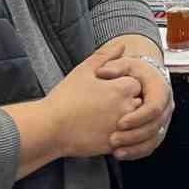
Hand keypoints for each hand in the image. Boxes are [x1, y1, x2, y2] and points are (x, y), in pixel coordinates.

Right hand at [44, 43, 143, 159]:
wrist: (50, 128)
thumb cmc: (65, 97)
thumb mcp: (83, 71)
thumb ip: (105, 56)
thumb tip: (122, 44)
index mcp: (122, 88)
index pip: (136, 84)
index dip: (121, 86)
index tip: (105, 89)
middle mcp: (127, 107)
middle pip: (138, 102)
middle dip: (126, 102)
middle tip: (102, 104)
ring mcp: (123, 127)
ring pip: (134, 122)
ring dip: (124, 119)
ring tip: (100, 117)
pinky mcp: (115, 144)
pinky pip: (126, 138)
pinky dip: (117, 134)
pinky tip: (98, 130)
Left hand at [95, 54, 174, 160]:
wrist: (140, 77)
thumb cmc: (132, 71)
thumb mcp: (124, 63)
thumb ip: (113, 66)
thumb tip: (104, 72)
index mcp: (159, 89)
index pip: (154, 107)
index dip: (138, 118)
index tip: (120, 123)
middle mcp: (165, 106)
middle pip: (155, 126)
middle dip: (134, 135)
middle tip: (113, 139)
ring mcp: (162, 120)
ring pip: (154, 139)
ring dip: (134, 147)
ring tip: (115, 150)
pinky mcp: (156, 130)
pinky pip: (150, 145)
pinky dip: (136, 152)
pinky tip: (120, 154)